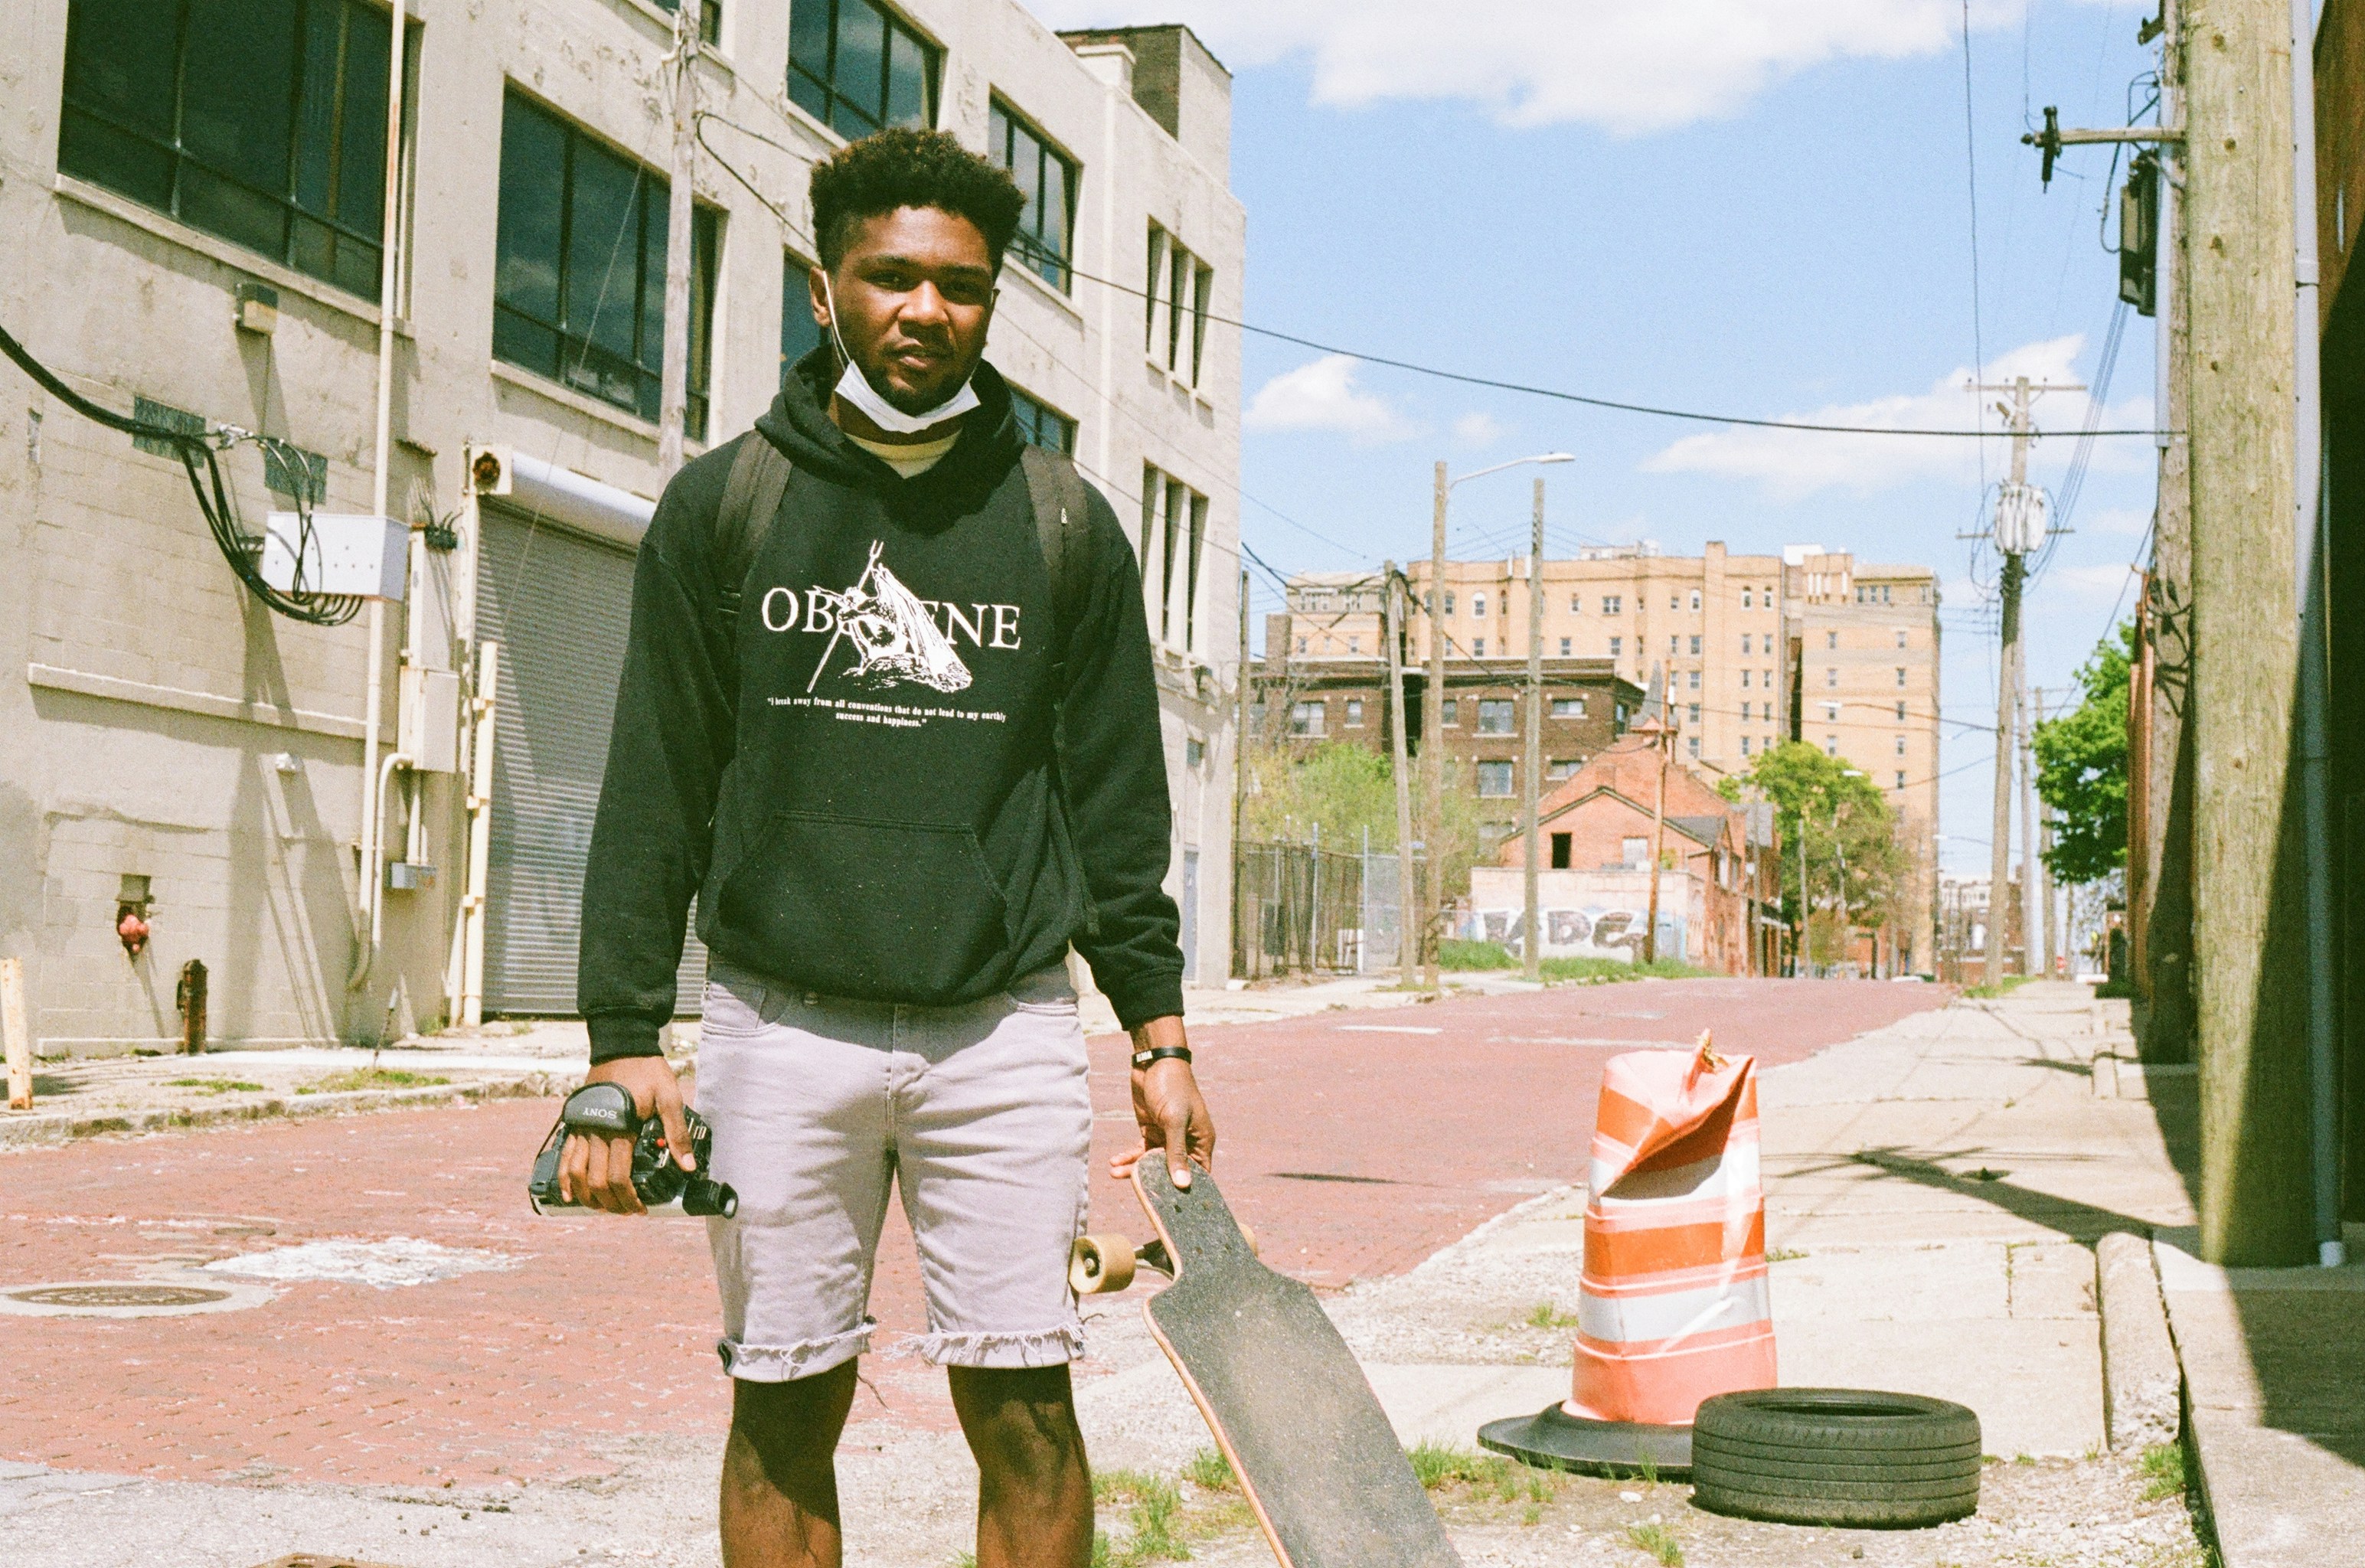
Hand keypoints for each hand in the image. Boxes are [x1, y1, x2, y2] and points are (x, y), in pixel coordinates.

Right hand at [557, 1056, 692, 1214]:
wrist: (622, 1045)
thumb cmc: (647, 1071)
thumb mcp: (670, 1097)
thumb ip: (677, 1132)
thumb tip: (688, 1166)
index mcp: (620, 1127)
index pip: (618, 1176)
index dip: (628, 1198)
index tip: (640, 1209)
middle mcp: (596, 1131)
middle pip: (595, 1181)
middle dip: (610, 1203)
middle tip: (626, 1211)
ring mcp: (582, 1127)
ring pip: (575, 1172)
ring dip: (586, 1195)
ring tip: (602, 1207)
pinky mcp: (576, 1122)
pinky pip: (565, 1155)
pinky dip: (564, 1178)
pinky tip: (569, 1193)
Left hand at [1109, 1016, 1213, 1190]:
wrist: (1153, 1061)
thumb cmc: (1172, 1087)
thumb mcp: (1174, 1120)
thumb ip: (1176, 1152)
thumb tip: (1183, 1184)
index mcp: (1201, 1141)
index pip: (1198, 1175)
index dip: (1186, 1190)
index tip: (1171, 1206)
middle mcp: (1187, 1142)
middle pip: (1172, 1171)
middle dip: (1153, 1181)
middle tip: (1136, 1193)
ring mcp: (1168, 1136)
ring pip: (1152, 1163)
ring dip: (1134, 1169)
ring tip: (1115, 1174)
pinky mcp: (1151, 1129)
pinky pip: (1140, 1151)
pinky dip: (1128, 1157)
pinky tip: (1114, 1163)